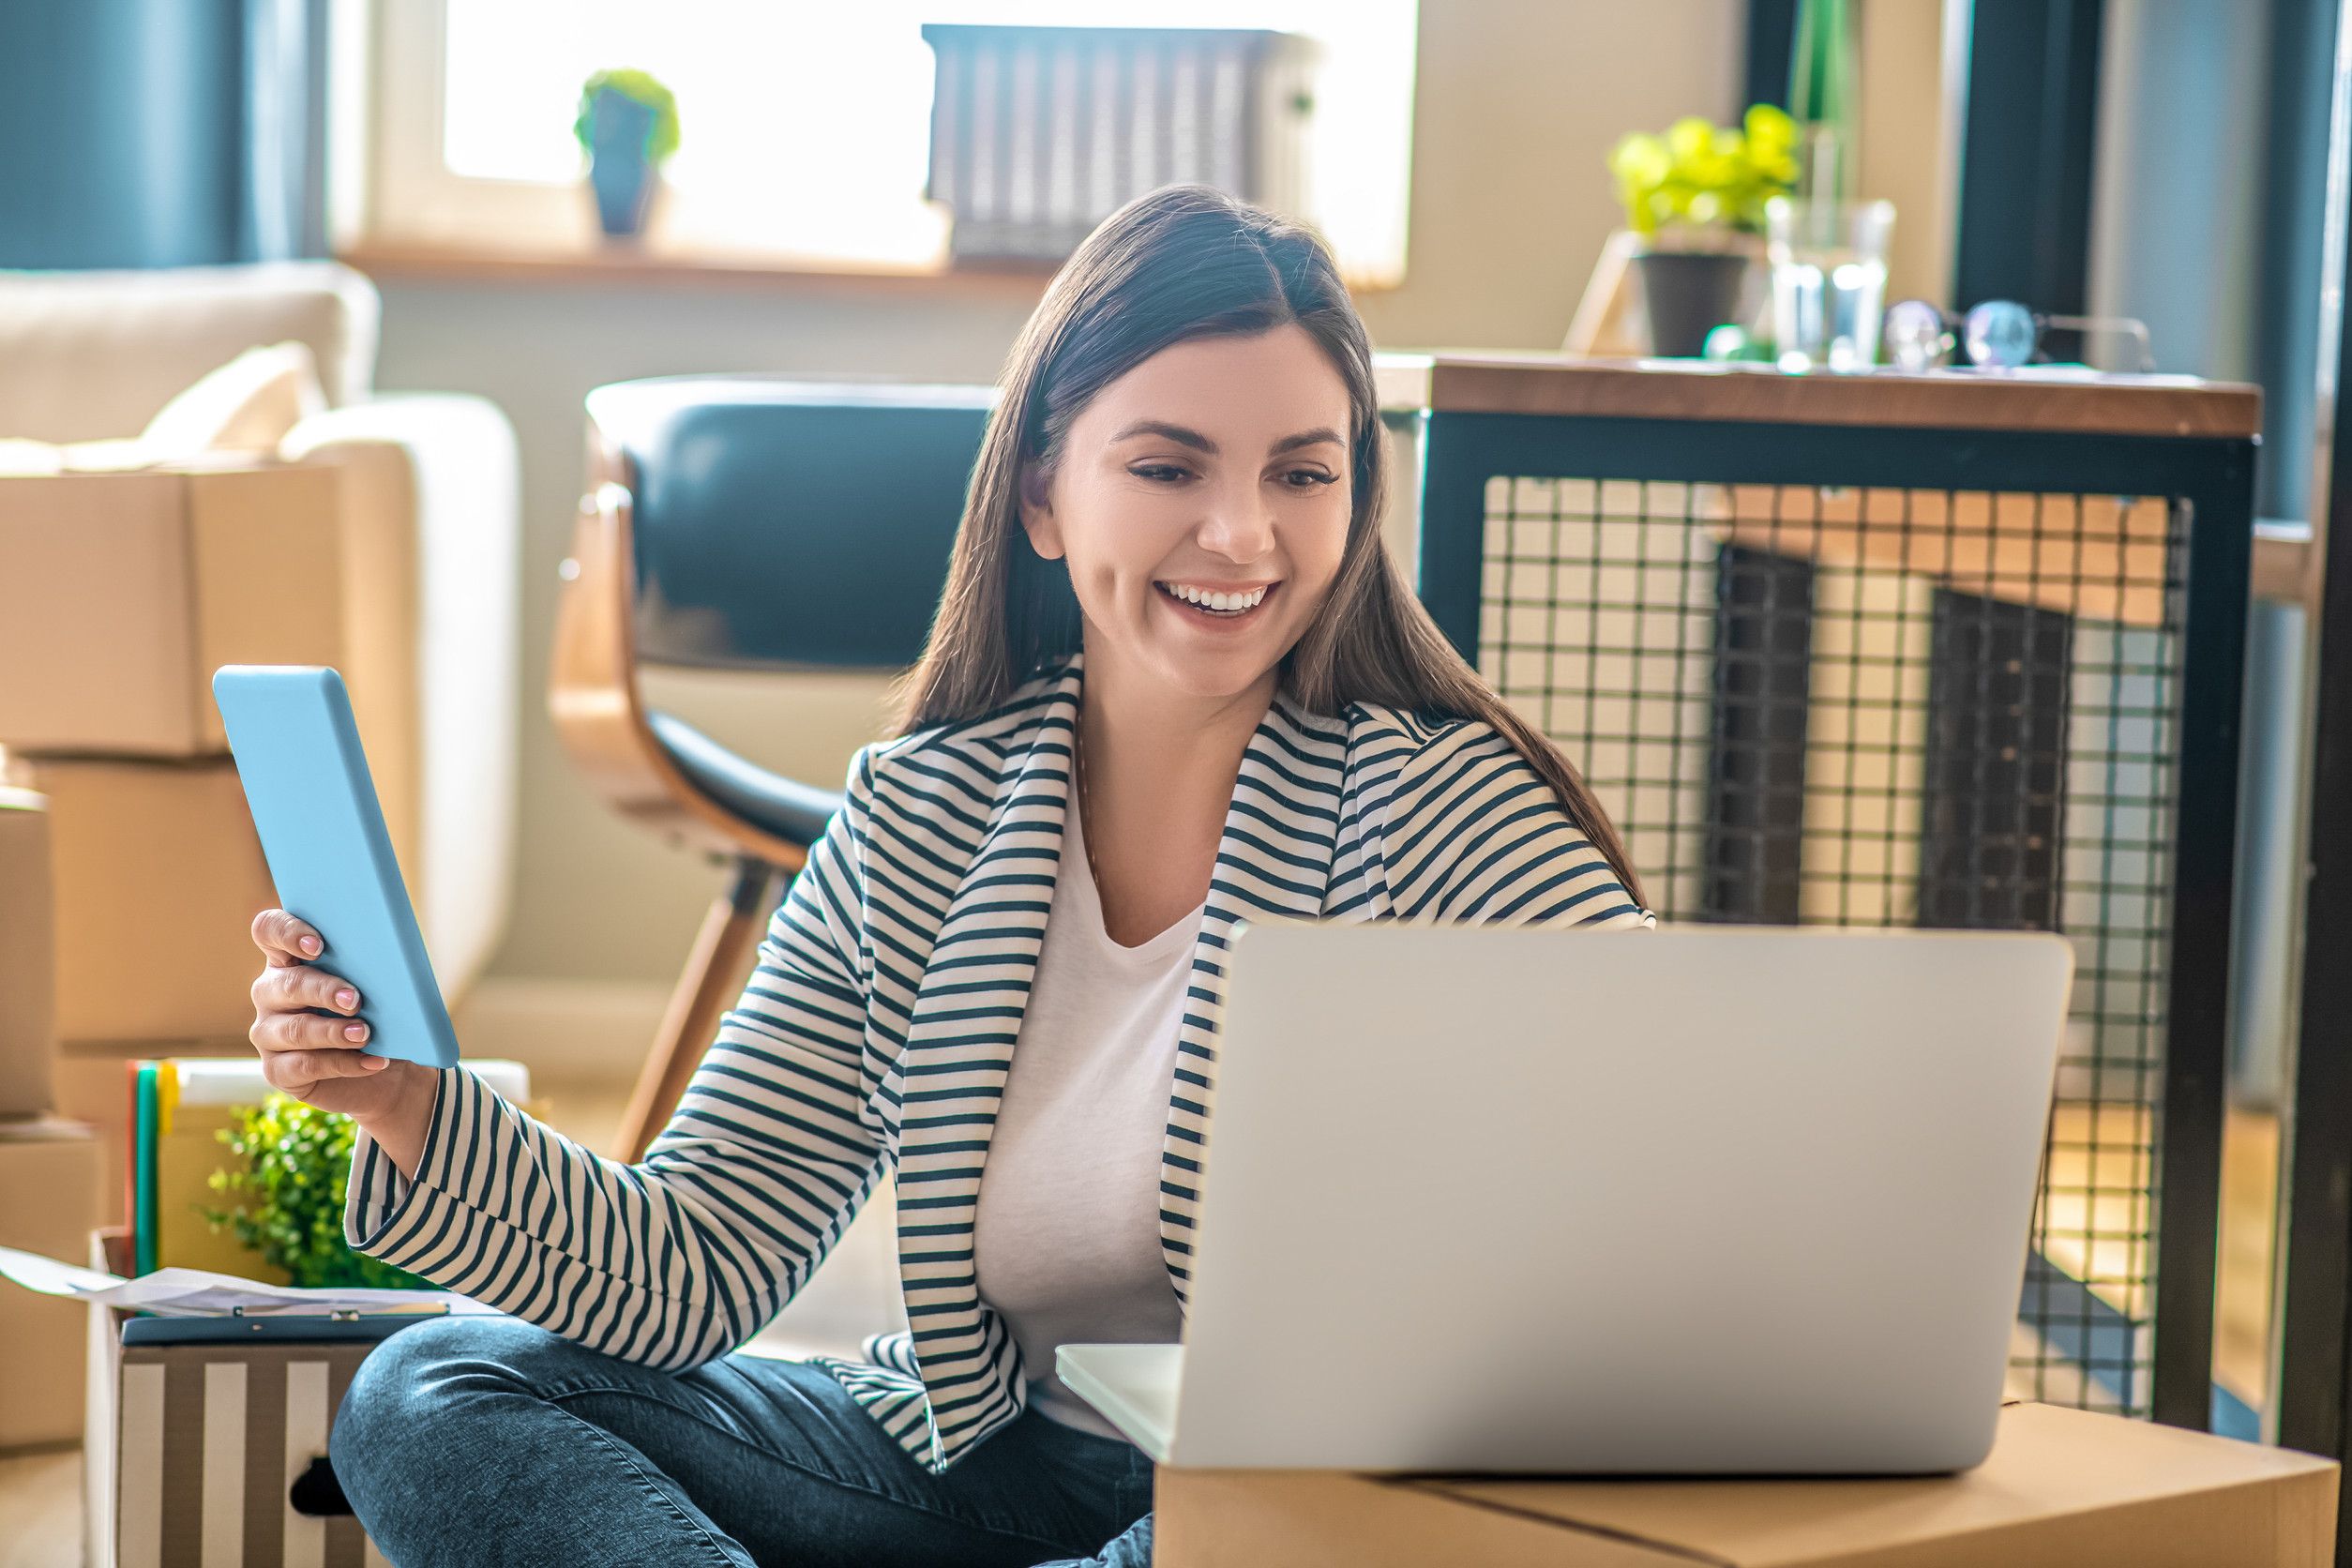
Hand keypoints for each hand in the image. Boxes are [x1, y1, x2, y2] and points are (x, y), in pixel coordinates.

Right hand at [247, 908, 423, 1119]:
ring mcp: (269, 1032)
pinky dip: (343, 1063)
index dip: (287, 932)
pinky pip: (303, 1066)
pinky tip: (373, 1061)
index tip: (317, 945)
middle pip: (285, 984)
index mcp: (292, 959)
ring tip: (365, 1034)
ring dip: (332, 1031)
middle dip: (323, 990)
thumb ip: (376, 969)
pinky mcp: (278, 1070)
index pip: (269, 930)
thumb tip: (393, 965)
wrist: (388, 1068)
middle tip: (355, 999)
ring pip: (293, 1029)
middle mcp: (271, 992)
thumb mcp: (382, 988)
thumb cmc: (381, 1015)